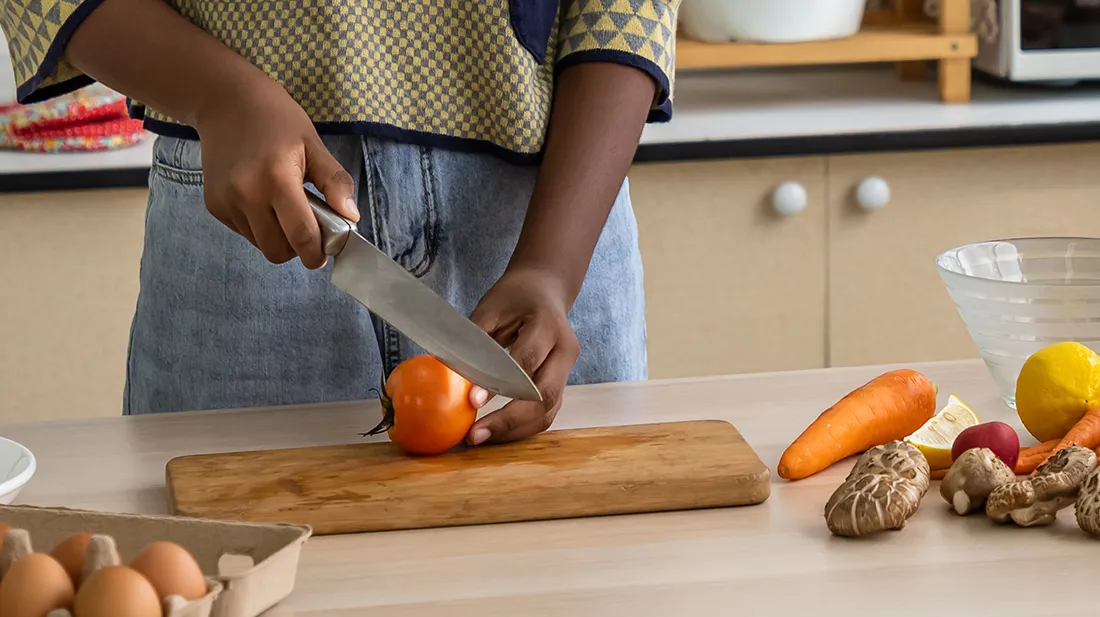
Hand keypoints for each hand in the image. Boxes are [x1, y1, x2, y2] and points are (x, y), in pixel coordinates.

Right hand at [194, 78, 359, 268]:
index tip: (325, 252)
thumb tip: (352, 216)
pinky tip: (262, 199)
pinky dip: (259, 227)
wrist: (225, 101)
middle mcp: (246, 194)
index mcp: (276, 179)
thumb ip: (335, 182)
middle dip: (297, 247)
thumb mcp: (313, 144)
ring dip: (277, 237)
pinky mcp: (214, 204)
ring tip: (283, 206)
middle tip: (307, 226)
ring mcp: (226, 201)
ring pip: (259, 244)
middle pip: (277, 250)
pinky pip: (243, 232)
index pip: (300, 236)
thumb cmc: (275, 119)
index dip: (316, 252)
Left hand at [464, 268, 579, 444]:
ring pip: (548, 411)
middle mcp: (565, 350)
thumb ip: (474, 339)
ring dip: (515, 430)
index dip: (500, 384)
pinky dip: (521, 427)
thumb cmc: (515, 297)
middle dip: (509, 420)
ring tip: (482, 438)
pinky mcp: (562, 384)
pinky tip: (496, 432)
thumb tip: (446, 373)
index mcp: (549, 326)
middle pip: (544, 395)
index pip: (526, 361)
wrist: (545, 290)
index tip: (472, 402)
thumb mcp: (491, 307)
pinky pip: (545, 412)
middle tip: (475, 435)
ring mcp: (568, 370)